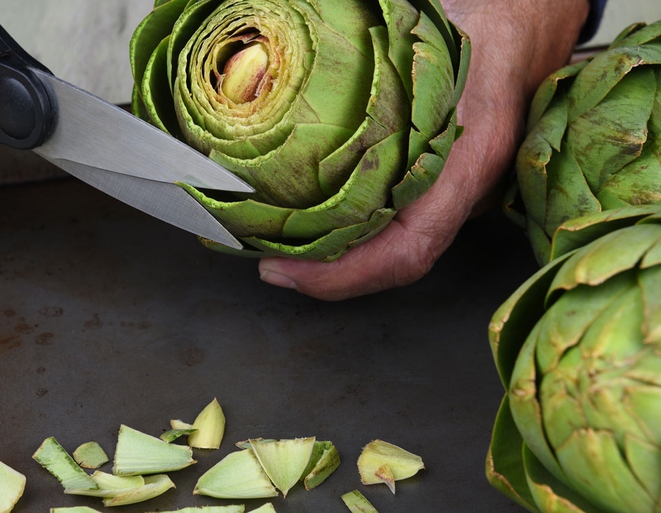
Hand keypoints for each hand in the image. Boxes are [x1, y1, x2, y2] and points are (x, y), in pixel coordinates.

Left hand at [258, 0, 589, 300]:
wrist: (523, 30)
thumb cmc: (480, 32)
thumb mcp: (427, 47)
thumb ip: (378, 84)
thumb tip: (289, 88)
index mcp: (467, 164)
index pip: (407, 248)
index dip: (345, 274)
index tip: (287, 270)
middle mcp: (463, 193)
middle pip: (395, 263)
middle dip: (329, 278)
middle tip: (272, 266)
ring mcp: (457, 195)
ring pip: (395, 251)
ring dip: (339, 263)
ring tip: (284, 254)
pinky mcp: (443, 186)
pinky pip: (398, 227)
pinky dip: (356, 238)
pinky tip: (318, 229)